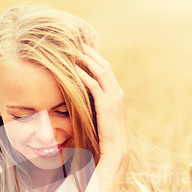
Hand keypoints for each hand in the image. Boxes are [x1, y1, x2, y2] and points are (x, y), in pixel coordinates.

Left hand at [76, 43, 128, 161]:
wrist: (116, 148)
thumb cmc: (107, 135)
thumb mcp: (103, 116)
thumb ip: (97, 104)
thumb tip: (85, 98)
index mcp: (117, 94)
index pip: (107, 70)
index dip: (96, 59)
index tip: (85, 50)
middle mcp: (117, 92)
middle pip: (105, 66)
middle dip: (92, 53)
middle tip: (79, 43)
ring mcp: (113, 98)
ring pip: (100, 71)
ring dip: (87, 59)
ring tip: (75, 51)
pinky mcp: (105, 104)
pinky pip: (93, 84)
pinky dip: (84, 74)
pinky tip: (74, 68)